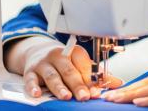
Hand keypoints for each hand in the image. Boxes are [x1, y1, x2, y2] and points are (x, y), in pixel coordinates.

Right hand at [5, 36, 123, 100]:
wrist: (37, 51)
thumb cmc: (64, 61)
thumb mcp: (79, 63)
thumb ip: (96, 75)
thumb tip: (117, 83)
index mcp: (74, 52)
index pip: (84, 66)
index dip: (90, 79)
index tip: (96, 91)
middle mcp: (58, 56)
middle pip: (69, 71)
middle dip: (78, 84)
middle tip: (85, 96)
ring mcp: (43, 64)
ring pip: (52, 75)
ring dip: (59, 87)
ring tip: (66, 96)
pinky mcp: (30, 72)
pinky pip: (30, 79)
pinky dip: (33, 87)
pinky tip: (37, 94)